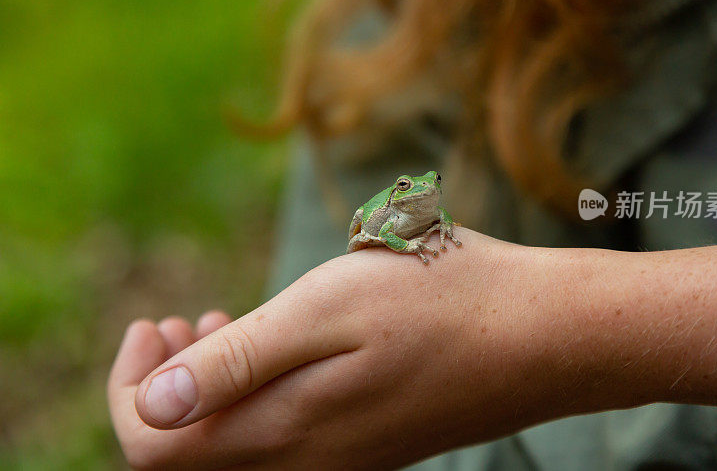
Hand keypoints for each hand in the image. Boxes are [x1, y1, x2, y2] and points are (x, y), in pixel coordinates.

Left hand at [107, 229, 588, 468]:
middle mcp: (308, 464)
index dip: (129, 390)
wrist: (546, 335)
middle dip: (165, 386)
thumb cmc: (441, 303)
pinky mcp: (371, 443)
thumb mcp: (328, 308)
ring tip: (219, 321)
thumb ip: (234, 367)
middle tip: (180, 321)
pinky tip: (281, 342)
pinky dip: (259, 391)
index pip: (154, 447)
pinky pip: (285, 436)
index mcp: (285, 432)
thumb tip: (149, 408)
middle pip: (192, 453)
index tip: (152, 323)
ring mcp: (343, 460)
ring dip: (212, 386)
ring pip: (238, 445)